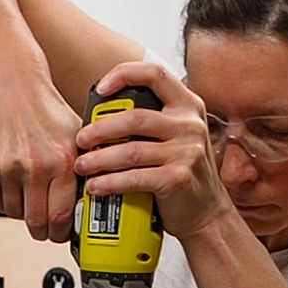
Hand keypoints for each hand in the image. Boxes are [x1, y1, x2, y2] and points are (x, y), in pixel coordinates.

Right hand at [0, 79, 81, 242]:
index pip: (61, 216)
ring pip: (16, 214)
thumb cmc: (45, 108)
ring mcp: (7, 168)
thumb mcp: (76, 136)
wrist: (11, 83)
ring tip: (30, 197)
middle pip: (36, 222)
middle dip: (43, 230)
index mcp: (61, 160)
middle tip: (46, 227)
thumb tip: (90, 203)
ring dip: (24, 213)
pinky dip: (6, 201)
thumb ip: (83, 169)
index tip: (62, 234)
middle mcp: (34, 166)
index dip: (61, 233)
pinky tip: (15, 187)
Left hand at [72, 61, 233, 241]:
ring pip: (130, 151)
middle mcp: (190, 125)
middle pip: (134, 118)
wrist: (207, 213)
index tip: (100, 88)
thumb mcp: (175, 137)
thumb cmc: (182, 173)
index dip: (124, 74)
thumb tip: (102, 116)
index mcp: (187, 106)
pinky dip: (110, 183)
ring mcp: (187, 151)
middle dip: (100, 129)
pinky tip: (96, 187)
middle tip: (81, 139)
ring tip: (82, 166)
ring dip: (99, 159)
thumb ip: (151, 121)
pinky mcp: (178, 178)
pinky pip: (134, 177)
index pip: (155, 74)